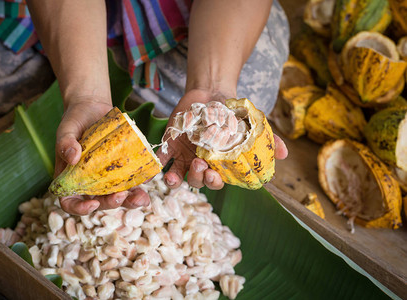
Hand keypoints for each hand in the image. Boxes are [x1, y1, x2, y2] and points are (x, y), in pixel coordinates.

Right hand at [54, 96, 149, 214]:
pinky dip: (141, 181)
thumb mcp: (66, 128)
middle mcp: (89, 181)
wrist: (93, 107)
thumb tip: (72, 157)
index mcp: (70, 178)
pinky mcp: (121, 168)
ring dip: (131, 200)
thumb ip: (65, 142)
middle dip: (111, 204)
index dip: (79, 209)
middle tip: (122, 196)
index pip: (69, 202)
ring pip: (118, 195)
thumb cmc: (75, 119)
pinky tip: (149, 178)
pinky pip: (131, 179)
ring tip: (142, 198)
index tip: (92, 204)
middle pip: (98, 202)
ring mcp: (106, 177)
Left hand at [156, 89, 287, 189]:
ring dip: (178, 178)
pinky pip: (161, 161)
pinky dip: (157, 167)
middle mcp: (201, 164)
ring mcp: (183, 156)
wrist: (212, 93)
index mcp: (219, 165)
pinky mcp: (169, 146)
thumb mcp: (252, 126)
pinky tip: (157, 168)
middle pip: (198, 181)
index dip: (215, 182)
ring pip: (179, 176)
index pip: (217, 181)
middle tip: (200, 165)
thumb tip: (284, 153)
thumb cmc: (233, 114)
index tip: (215, 175)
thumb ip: (267, 139)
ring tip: (181, 170)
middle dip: (199, 178)